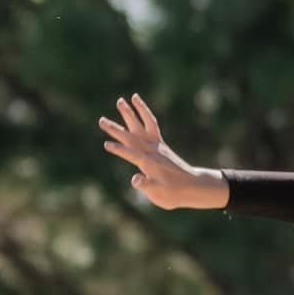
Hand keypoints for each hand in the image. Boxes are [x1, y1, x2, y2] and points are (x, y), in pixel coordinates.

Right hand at [99, 95, 227, 209]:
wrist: (192, 186)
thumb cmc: (174, 193)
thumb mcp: (159, 194)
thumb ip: (146, 186)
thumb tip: (135, 179)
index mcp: (149, 164)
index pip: (131, 155)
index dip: (119, 150)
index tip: (106, 144)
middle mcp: (152, 151)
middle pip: (131, 137)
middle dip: (116, 130)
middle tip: (101, 120)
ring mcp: (157, 145)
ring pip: (142, 125)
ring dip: (132, 112)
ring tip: (121, 100)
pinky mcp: (160, 144)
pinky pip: (151, 124)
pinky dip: (144, 113)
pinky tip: (138, 104)